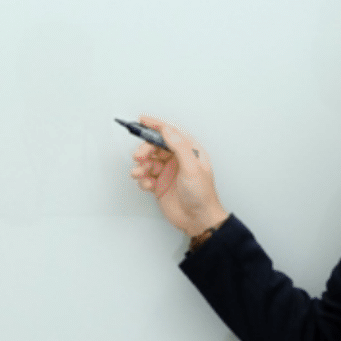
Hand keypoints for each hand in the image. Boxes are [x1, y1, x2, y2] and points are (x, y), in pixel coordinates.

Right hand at [126, 115, 228, 237]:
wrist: (198, 220)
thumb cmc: (202, 194)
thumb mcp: (191, 167)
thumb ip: (179, 146)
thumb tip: (167, 129)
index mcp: (189, 151)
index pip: (170, 133)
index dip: (156, 125)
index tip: (142, 120)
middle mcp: (177, 159)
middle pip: (155, 146)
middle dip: (145, 149)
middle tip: (139, 156)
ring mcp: (168, 172)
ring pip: (148, 161)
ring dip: (141, 166)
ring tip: (139, 173)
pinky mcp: (159, 185)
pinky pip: (145, 176)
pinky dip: (142, 179)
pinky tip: (147, 185)